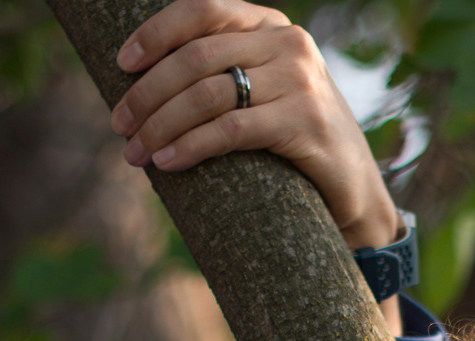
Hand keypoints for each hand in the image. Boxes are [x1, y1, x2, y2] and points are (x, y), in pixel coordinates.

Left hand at [110, 0, 403, 251]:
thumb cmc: (293, 141)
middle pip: (196, 58)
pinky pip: (231, 130)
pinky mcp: (305, 121)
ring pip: (208, 94)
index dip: (155, 34)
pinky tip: (167, 162)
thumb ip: (222, 71)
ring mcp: (300, 81)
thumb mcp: (262, 91)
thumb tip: (143, 82)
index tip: (121, 65)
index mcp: (269, 25)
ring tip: (135, 153)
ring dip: (161, 125)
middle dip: (147, 94)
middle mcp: (288, 43)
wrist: (354, 190)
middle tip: (120, 126)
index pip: (202, 11)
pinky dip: (191, 146)